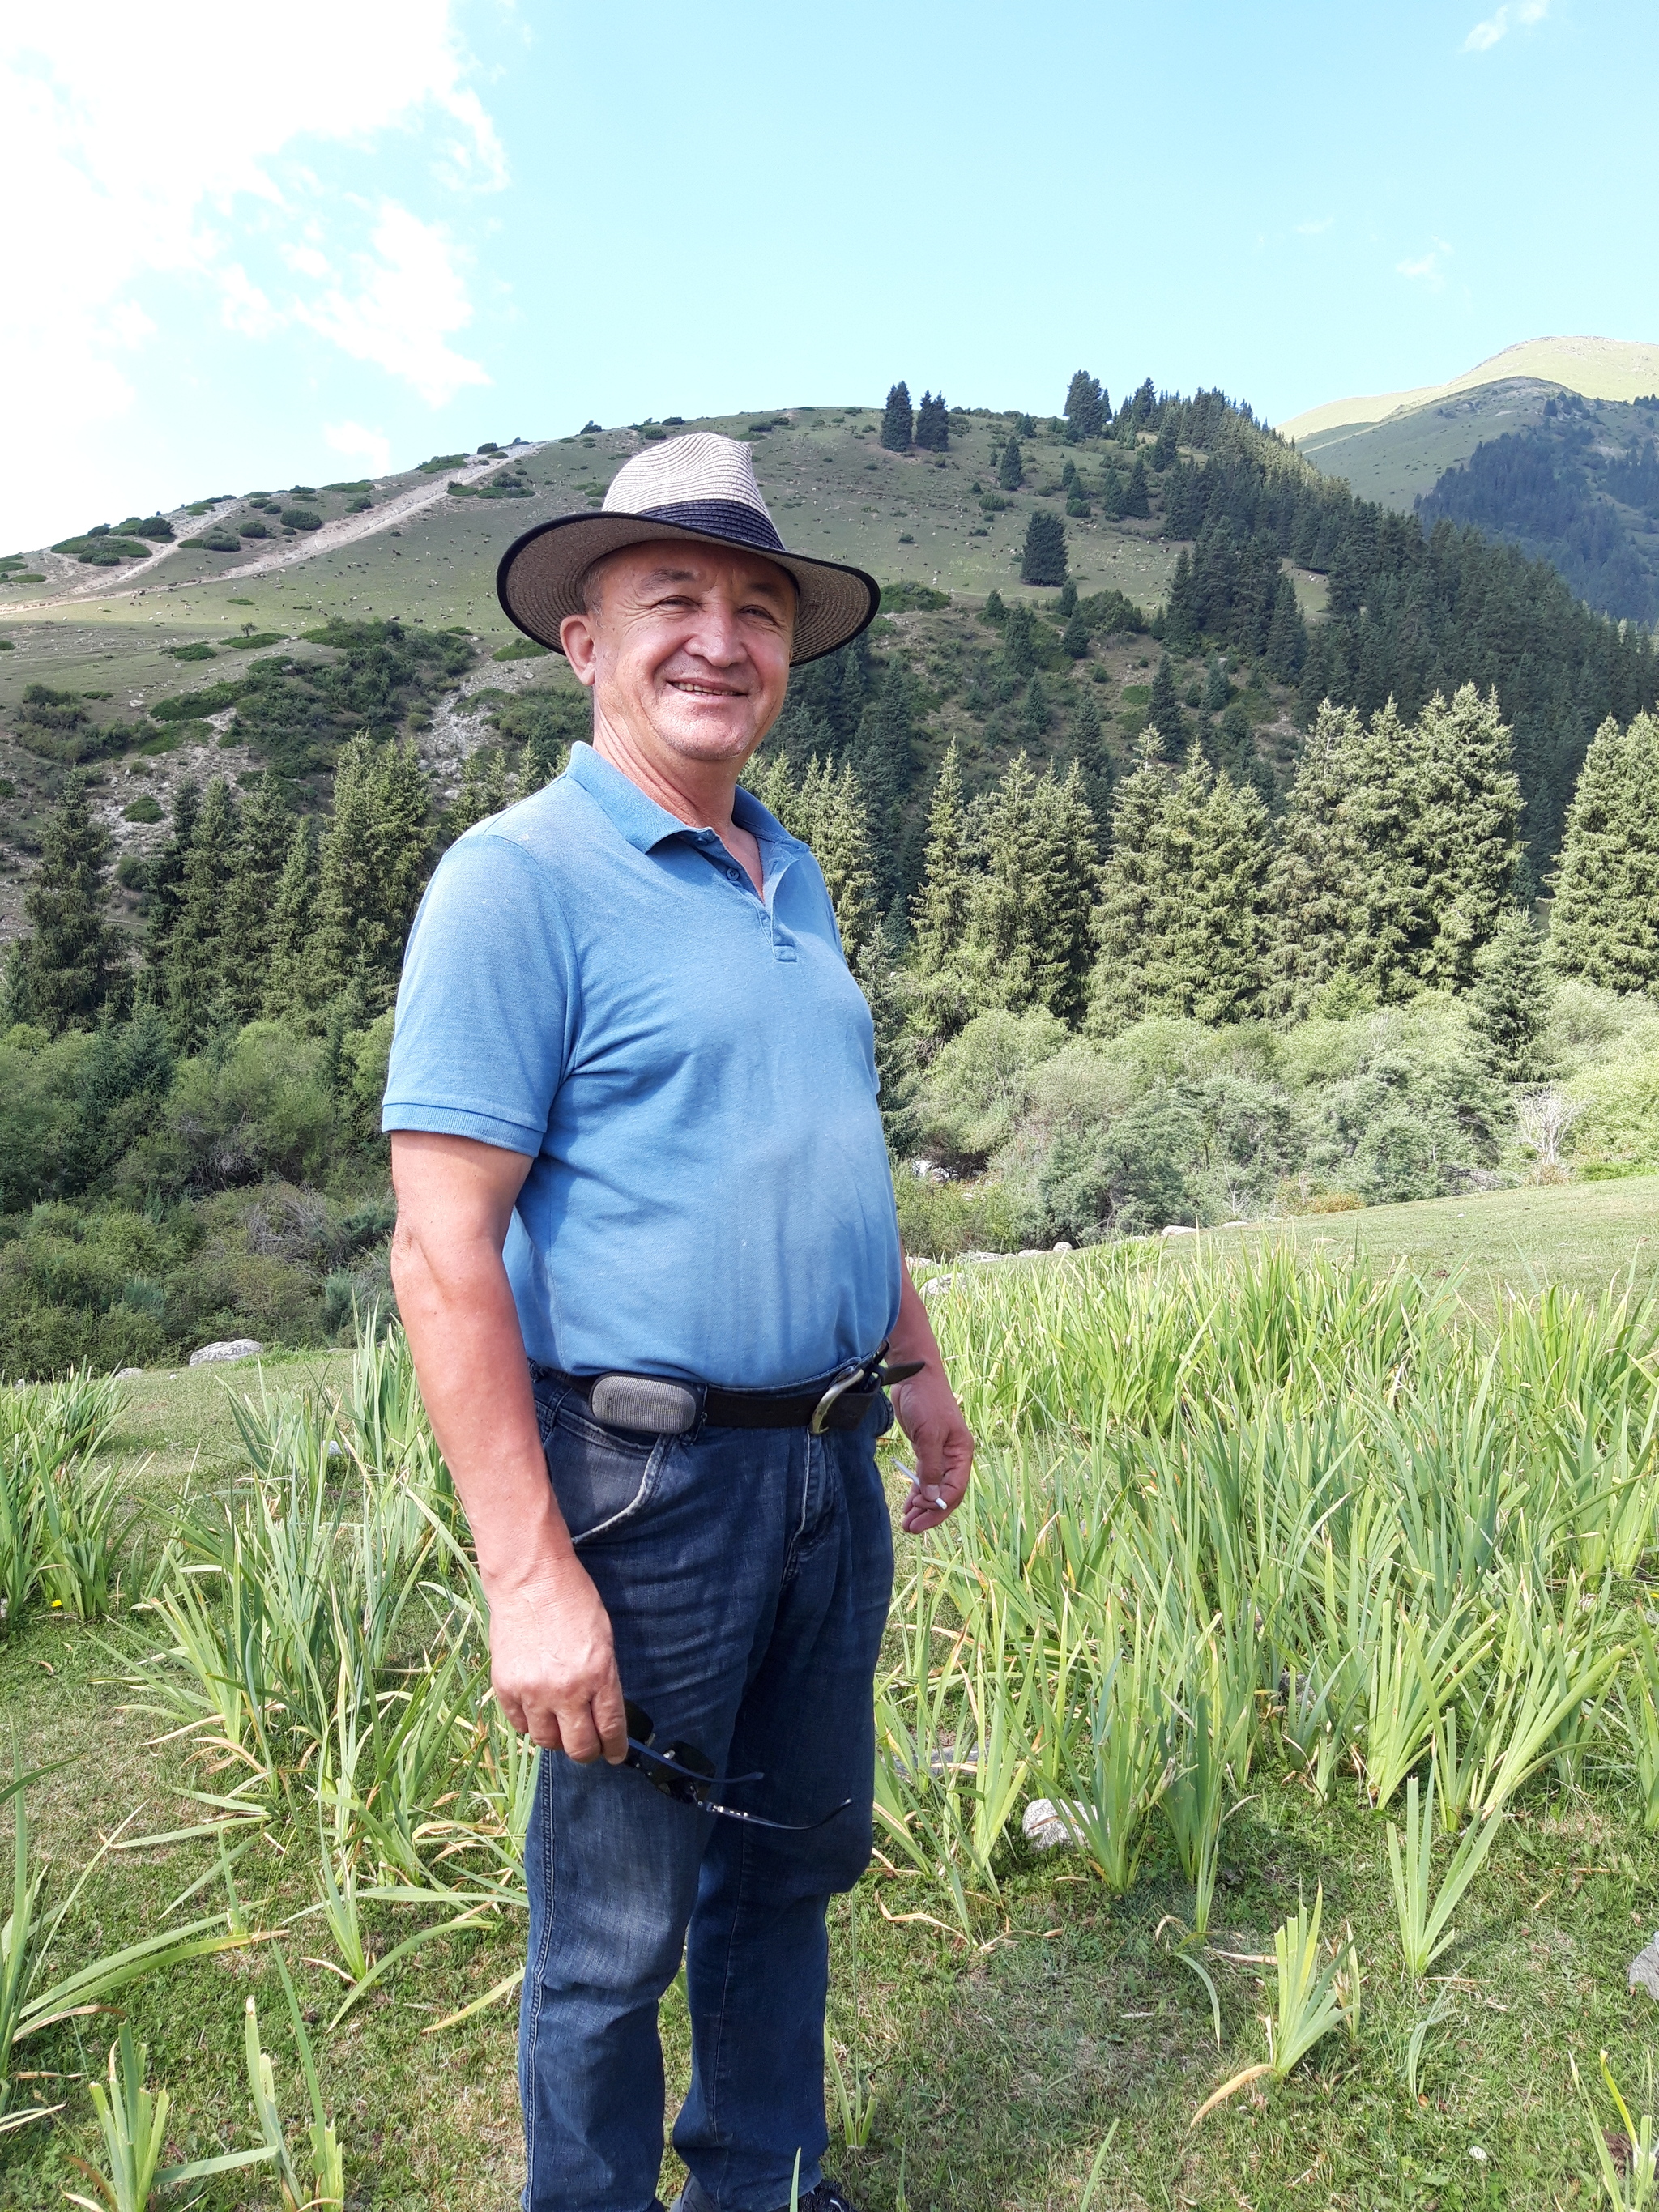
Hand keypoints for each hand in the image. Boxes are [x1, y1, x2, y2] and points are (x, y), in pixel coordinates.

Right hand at [486, 1552, 627, 1762]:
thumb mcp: (604, 1640)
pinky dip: (530, 1723)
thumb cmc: (574, 1601)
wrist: (531, 1580)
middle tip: (589, 1747)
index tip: (616, 1754)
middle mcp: (567, 1691)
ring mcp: (533, 1692)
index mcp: (599, 1676)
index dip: (615, 1748)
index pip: (610, 1729)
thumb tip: (603, 1714)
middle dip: (588, 1752)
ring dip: (557, 1738)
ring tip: (560, 1725)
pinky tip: (537, 1711)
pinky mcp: (506, 1688)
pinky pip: (520, 1725)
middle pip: (579, 1747)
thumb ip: (604, 1680)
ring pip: (546, 1741)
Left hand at [891, 1364, 973, 1533]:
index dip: (939, 1505)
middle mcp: (953, 1457)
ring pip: (933, 1488)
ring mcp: (939, 1454)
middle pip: (945, 1494)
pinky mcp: (925, 1450)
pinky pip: (923, 1478)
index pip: (954, 1490)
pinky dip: (916, 1492)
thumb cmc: (926, 1401)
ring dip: (921, 1506)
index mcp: (961, 1453)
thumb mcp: (928, 1434)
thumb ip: (930, 1467)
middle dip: (930, 1512)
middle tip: (911, 1528)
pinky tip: (908, 1505)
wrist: (914, 1376)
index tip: (920, 1512)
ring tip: (907, 1523)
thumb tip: (932, 1498)